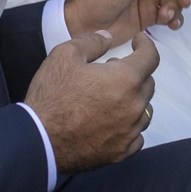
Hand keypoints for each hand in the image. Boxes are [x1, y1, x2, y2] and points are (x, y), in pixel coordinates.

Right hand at [25, 29, 157, 173]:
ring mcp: (129, 133)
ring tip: (112, 96)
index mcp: (125, 80)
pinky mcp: (121, 153)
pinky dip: (130, 125)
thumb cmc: (53, 94)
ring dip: (134, 99)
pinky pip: (137, 136)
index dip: (146, 45)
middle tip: (112, 69)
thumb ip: (92, 41)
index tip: (138, 41)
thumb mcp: (65, 55)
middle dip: (135, 72)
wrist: (39, 139)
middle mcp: (134, 107)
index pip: (150, 58)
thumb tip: (109, 38)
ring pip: (145, 111)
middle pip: (148, 84)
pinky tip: (114, 121)